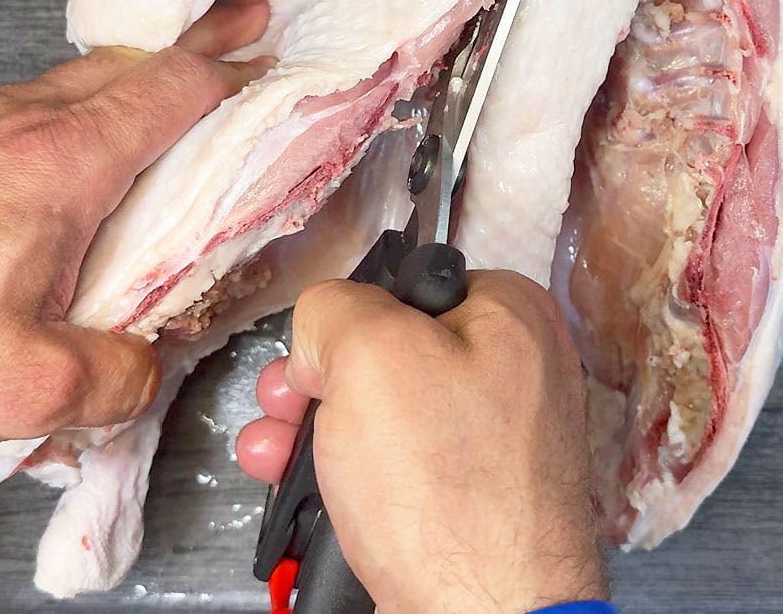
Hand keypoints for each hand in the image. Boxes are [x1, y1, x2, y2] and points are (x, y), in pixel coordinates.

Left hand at [0, 0, 272, 459]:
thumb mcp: (25, 389)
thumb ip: (116, 376)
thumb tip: (144, 366)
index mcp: (54, 164)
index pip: (166, 88)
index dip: (226, 69)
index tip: (261, 53)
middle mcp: (1, 123)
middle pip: (116, 68)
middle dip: (183, 54)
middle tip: (232, 41)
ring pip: (52, 91)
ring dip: (108, 99)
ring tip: (138, 132)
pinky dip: (38, 130)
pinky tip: (28, 185)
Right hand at [236, 271, 607, 613]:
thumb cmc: (443, 485)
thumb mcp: (372, 352)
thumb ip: (338, 307)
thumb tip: (326, 328)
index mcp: (513, 314)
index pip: (409, 284)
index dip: (350, 318)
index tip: (317, 357)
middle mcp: (514, 370)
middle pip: (388, 351)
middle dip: (317, 379)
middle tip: (285, 404)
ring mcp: (494, 441)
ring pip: (382, 411)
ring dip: (313, 427)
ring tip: (269, 452)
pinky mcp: (470, 499)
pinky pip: (399, 465)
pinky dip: (345, 470)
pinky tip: (296, 484)